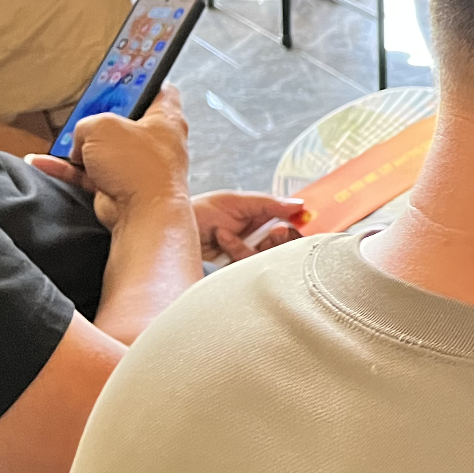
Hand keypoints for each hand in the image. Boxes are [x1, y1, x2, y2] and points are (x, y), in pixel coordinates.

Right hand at [29, 86, 188, 227]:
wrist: (143, 212)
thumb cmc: (139, 166)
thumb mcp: (101, 126)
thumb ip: (86, 124)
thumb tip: (81, 142)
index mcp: (165, 120)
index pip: (161, 91)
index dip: (143, 81)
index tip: (126, 76)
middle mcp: (155, 143)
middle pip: (125, 122)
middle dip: (101, 119)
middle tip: (86, 113)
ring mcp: (138, 166)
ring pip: (104, 150)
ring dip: (80, 147)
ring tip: (65, 142)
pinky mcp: (121, 186)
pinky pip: (89, 173)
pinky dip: (68, 169)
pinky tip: (44, 162)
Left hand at [190, 191, 305, 262]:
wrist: (169, 235)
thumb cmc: (197, 214)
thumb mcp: (234, 201)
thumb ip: (269, 203)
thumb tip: (299, 205)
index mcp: (257, 218)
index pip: (287, 222)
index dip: (297, 223)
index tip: (304, 221)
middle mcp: (254, 237)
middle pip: (284, 243)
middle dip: (282, 237)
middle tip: (279, 230)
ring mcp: (245, 255)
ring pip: (269, 256)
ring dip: (251, 245)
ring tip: (226, 232)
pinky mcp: (236, 271)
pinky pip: (250, 266)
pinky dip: (236, 251)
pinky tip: (221, 240)